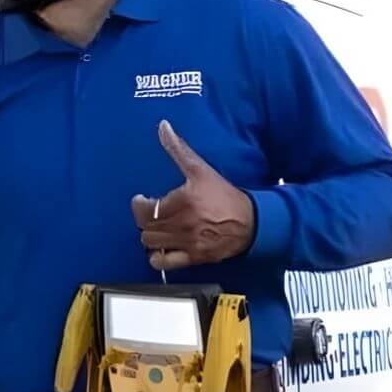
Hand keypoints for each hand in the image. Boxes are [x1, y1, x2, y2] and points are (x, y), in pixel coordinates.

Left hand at [131, 121, 254, 271]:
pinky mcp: (194, 257)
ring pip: (151, 244)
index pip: (145, 210)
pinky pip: (164, 263)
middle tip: (150, 213)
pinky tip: (161, 249)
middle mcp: (183, 224)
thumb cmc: (226, 196)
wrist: (252, 222)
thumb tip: (163, 127)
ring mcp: (187, 243)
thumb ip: (179, 149)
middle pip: (146, 228)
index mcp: (183, 202)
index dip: (138, 205)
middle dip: (145, 219)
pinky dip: (157, 258)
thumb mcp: (201, 169)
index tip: (141, 200)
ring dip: (150, 236)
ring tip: (157, 228)